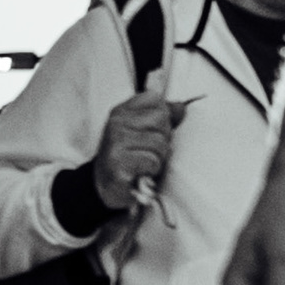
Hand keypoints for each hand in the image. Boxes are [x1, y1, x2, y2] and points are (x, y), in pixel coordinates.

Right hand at [89, 86, 182, 209]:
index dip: (162, 116)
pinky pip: (153, 161)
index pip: (154, 98)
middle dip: (163, 138)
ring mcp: (116, 142)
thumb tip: (181, 107)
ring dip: (159, 158)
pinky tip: (142, 172)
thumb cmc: (128, 157)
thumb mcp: (141, 132)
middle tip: (149, 151)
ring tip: (146, 162)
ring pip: (160, 143)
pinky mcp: (119, 163)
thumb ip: (161, 118)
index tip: (151, 131)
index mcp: (121, 112)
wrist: (104, 186)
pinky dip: (153, 170)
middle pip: (161, 119)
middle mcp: (116, 123)